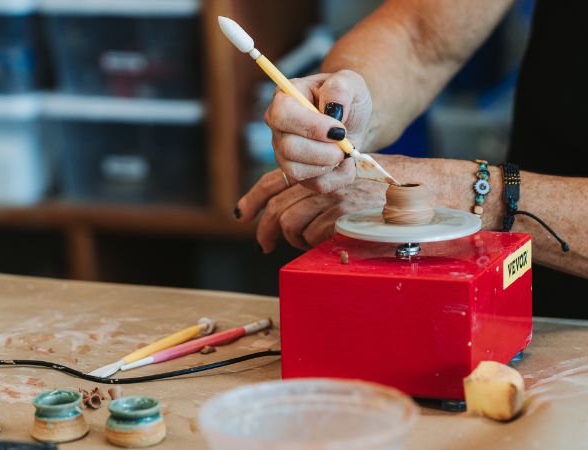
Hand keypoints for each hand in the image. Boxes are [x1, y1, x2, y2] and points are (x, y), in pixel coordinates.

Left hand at [237, 154, 452, 251]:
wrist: (439, 191)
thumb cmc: (404, 192)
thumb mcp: (360, 181)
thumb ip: (330, 190)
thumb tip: (300, 216)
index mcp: (326, 169)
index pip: (276, 180)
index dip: (254, 198)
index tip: (242, 213)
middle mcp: (326, 178)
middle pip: (278, 206)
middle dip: (267, 230)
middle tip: (266, 245)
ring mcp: (335, 196)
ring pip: (290, 221)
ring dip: (292, 239)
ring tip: (303, 245)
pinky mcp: (346, 214)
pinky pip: (313, 234)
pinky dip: (315, 244)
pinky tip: (330, 245)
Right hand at [265, 70, 374, 193]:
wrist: (355, 120)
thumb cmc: (348, 98)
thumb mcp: (350, 82)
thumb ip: (340, 88)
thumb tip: (333, 109)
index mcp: (284, 99)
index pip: (282, 114)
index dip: (311, 126)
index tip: (339, 129)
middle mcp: (278, 128)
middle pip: (289, 148)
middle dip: (325, 150)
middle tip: (345, 141)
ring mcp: (284, 153)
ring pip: (297, 170)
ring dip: (330, 163)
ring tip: (344, 150)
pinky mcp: (298, 173)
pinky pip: (314, 185)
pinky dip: (338, 176)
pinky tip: (345, 162)